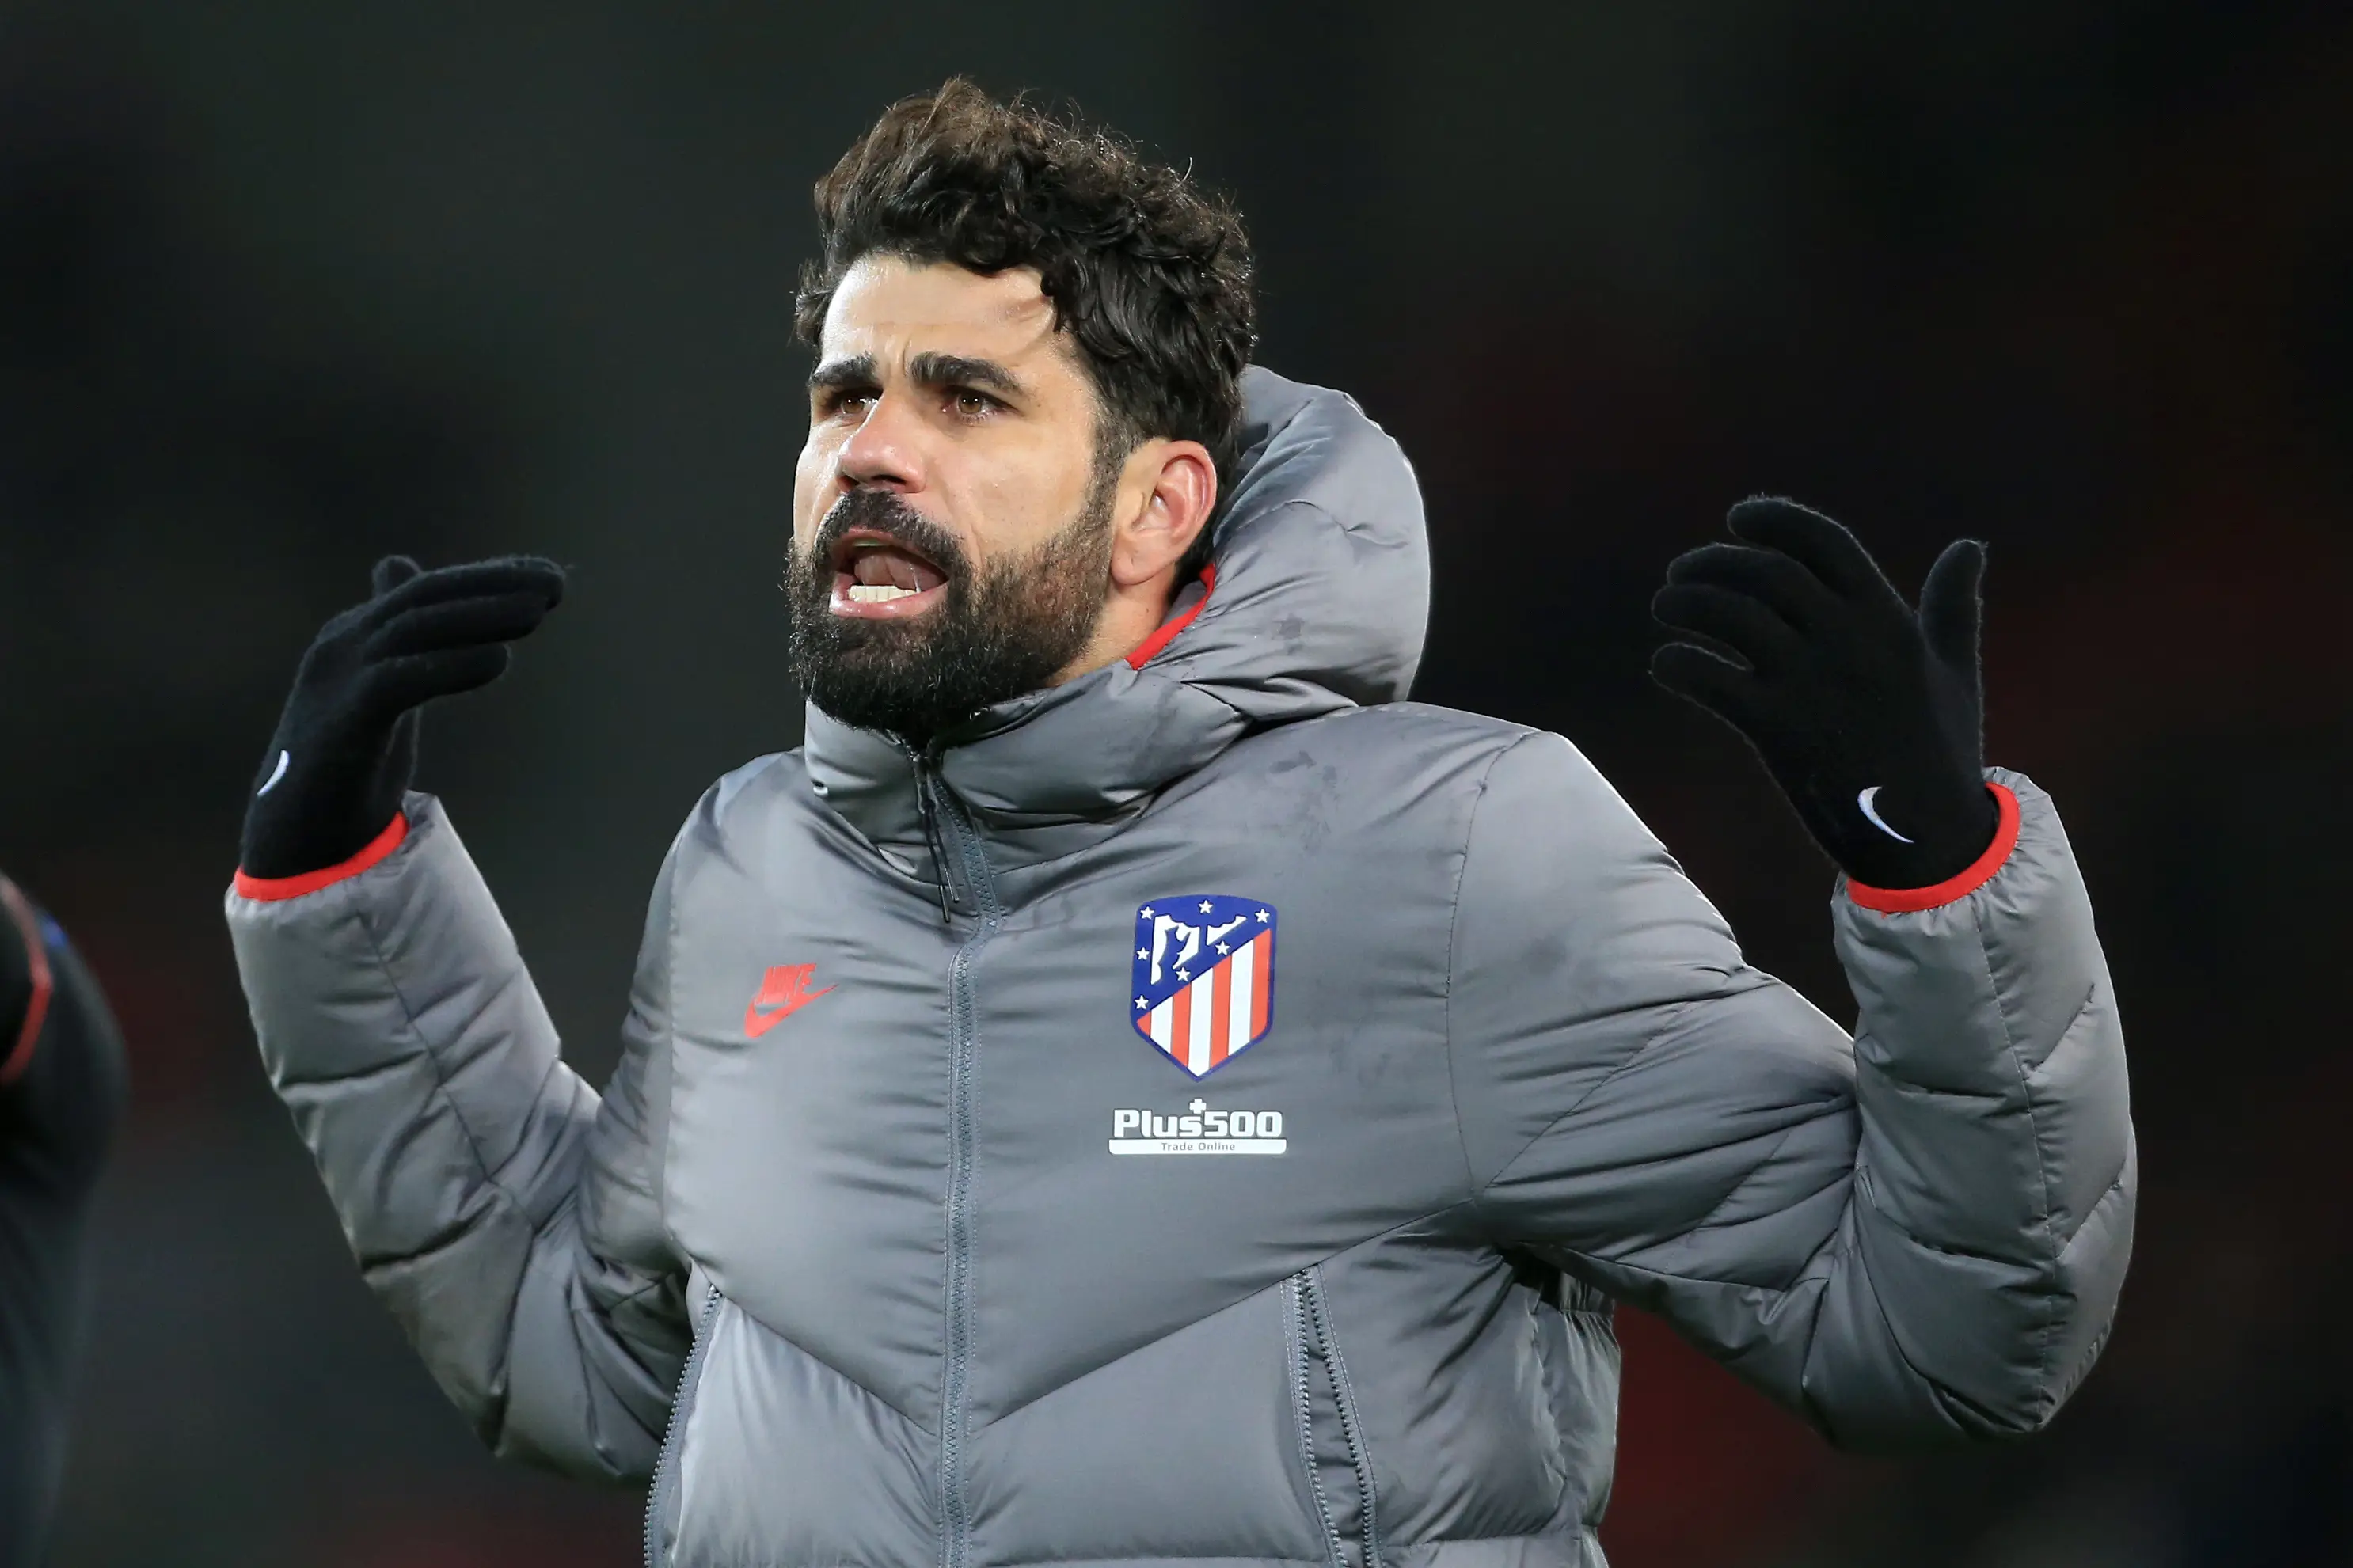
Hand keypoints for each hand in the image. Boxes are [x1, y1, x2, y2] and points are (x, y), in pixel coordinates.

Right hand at [238, 554, 565, 878]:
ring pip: (414, 629)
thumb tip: (407, 585)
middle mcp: (343, 646)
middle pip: (424, 598)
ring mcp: (336, 681)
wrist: (295, 832)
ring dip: (481, 616)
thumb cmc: (343, 762)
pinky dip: (450, 666)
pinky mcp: (340, 723)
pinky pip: (397, 681)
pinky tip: (497, 661)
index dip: (487, 578)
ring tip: (537, 613)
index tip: (546, 574)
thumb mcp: (381, 694)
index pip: (426, 591)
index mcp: (355, 637)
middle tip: (556, 582)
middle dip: (492, 586)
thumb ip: (407, 649)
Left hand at [1650, 497, 1997, 888]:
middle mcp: (1846, 640)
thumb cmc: (1940, 750)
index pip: (1825, 542)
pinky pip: (1710, 681)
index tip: (1737, 518)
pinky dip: (1678, 665)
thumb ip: (1954, 604)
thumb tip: (1972, 544)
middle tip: (1681, 573)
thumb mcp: (1955, 668)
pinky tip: (1666, 665)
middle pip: (1765, 572)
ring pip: (1729, 616)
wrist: (1926, 836)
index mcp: (1887, 619)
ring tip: (1665, 607)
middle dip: (1713, 562)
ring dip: (1685, 604)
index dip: (1776, 520)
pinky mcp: (1776, 729)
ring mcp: (1809, 683)